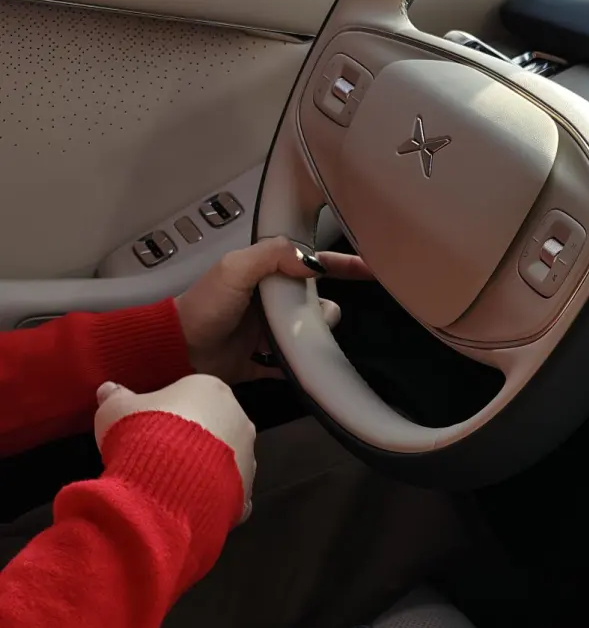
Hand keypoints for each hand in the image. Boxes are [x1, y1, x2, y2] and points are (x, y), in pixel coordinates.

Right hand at [95, 376, 255, 510]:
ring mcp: (248, 456)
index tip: (150, 429)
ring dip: (204, 470)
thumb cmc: (144, 433)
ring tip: (173, 485)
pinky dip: (213, 498)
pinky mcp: (248, 491)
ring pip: (225, 462)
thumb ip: (115, 397)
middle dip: (191, 442)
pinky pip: (229, 493)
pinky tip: (190, 505)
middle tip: (160, 458)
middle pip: (213, 427)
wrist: (168, 483)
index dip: (169, 413)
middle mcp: (239, 419)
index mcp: (211, 389)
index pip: (192, 396)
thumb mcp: (116, 409)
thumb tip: (108, 390)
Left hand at [175, 237, 370, 383]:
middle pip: (315, 302)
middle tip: (316, 319)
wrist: (176, 350)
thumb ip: (272, 256)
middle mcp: (269, 302)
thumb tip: (313, 264)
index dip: (342, 266)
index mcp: (264, 274)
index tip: (373, 269)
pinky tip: (307, 371)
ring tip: (303, 345)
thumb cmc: (205, 305)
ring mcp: (266, 334)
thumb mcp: (234, 268)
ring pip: (307, 334)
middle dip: (324, 310)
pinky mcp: (260, 363)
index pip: (311, 264)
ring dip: (312, 340)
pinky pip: (289, 366)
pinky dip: (299, 369)